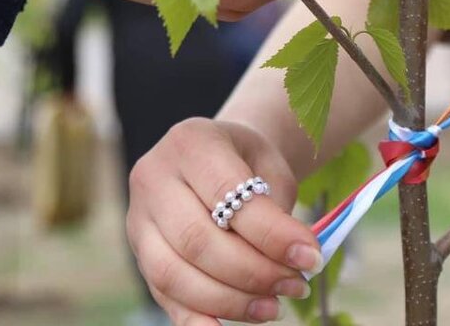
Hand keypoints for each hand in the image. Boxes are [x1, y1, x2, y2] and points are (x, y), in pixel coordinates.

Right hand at [127, 118, 320, 324]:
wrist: (217, 158)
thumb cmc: (249, 165)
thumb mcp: (270, 168)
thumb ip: (277, 209)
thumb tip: (297, 261)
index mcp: (190, 142)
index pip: (228, 194)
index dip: (271, 233)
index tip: (311, 257)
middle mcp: (153, 177)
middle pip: (197, 240)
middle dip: (253, 272)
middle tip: (295, 285)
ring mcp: (138, 219)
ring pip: (174, 274)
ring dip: (229, 300)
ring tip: (273, 307)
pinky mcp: (138, 254)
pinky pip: (163, 295)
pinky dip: (196, 319)